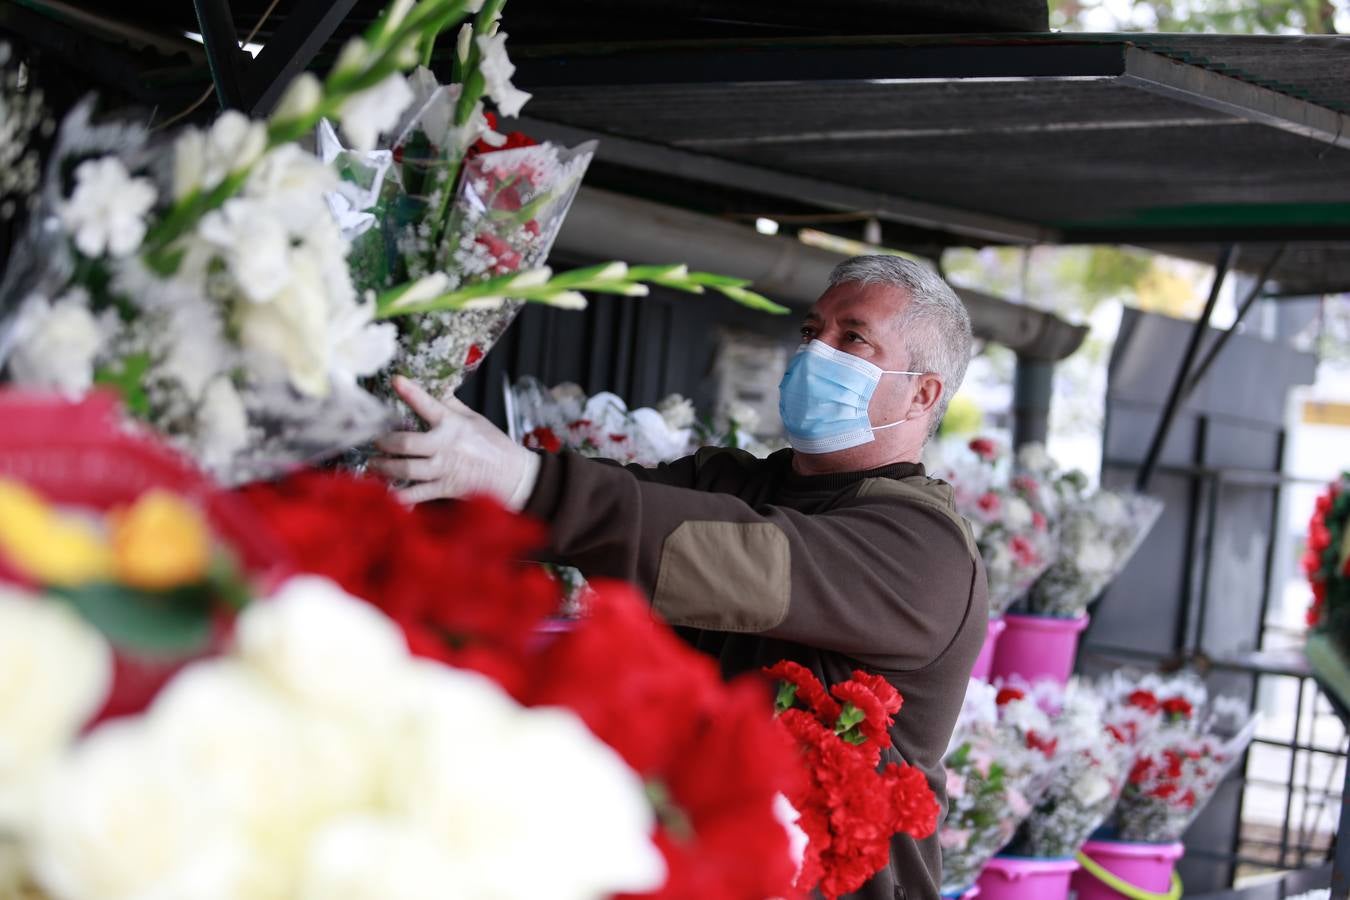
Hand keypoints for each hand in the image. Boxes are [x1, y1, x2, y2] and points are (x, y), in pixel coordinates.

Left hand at [370, 376, 540, 508]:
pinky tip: (386, 493)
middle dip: (384, 442)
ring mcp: (444, 469)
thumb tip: (435, 387)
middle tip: (374, 440)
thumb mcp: (474, 419)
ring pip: (406, 469)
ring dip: (385, 466)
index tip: (396, 380)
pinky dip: (399, 496)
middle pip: (406, 443)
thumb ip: (451, 406)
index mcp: (453, 425)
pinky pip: (416, 494)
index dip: (410, 392)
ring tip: (374, 463)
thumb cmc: (494, 445)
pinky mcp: (444, 488)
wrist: (513, 475)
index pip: (428, 405)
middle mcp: (446, 446)